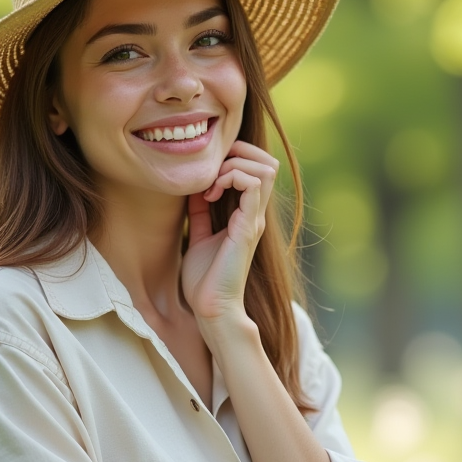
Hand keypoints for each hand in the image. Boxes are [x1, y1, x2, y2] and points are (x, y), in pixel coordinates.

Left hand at [180, 141, 277, 331]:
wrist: (211, 308)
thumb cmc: (205, 279)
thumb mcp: (199, 236)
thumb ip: (200, 213)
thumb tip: (194, 189)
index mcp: (247, 214)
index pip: (258, 168)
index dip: (234, 159)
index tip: (206, 177)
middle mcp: (255, 214)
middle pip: (267, 162)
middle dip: (238, 153)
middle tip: (212, 170)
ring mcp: (254, 220)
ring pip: (265, 168)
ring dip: (234, 165)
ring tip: (212, 184)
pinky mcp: (248, 228)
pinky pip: (253, 186)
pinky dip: (231, 178)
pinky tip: (210, 195)